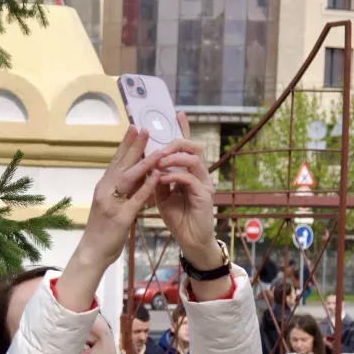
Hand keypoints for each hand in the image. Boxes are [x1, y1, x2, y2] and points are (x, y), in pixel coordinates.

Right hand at [56, 127, 161, 311]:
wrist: (93, 252)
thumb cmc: (103, 229)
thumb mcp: (111, 204)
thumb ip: (123, 189)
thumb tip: (138, 173)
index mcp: (103, 186)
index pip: (116, 161)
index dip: (125, 144)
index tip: (134, 128)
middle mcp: (104, 191)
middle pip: (121, 164)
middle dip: (134, 146)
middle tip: (144, 128)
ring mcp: (111, 203)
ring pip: (129, 178)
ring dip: (144, 162)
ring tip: (158, 149)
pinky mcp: (120, 217)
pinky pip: (136, 199)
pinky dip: (147, 186)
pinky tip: (158, 176)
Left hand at [150, 115, 227, 298]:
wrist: (190, 240)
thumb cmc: (177, 217)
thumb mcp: (162, 195)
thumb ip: (157, 179)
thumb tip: (149, 165)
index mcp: (189, 172)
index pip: (187, 147)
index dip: (183, 130)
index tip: (177, 114)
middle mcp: (200, 174)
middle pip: (193, 147)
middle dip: (176, 142)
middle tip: (160, 145)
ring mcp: (204, 184)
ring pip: (193, 160)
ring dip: (174, 157)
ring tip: (159, 160)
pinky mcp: (204, 196)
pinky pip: (189, 179)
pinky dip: (174, 175)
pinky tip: (162, 177)